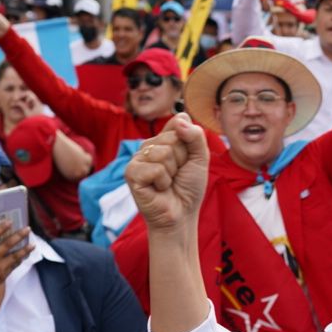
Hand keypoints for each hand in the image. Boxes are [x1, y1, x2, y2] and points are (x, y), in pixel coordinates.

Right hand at [0, 222, 30, 295]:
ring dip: (25, 249)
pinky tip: (25, 254)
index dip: (1, 228)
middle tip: (27, 229)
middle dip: (19, 235)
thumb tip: (0, 235)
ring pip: (15, 256)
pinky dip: (20, 259)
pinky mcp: (3, 276)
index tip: (10, 221)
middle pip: (8, 245)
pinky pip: (14, 265)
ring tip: (33, 244)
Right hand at [126, 113, 209, 234]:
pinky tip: (158, 189)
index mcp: (164, 138)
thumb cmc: (189, 188)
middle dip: (182, 160)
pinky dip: (163, 182)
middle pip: (172, 138)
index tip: (187, 160)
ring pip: (163, 153)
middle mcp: (149, 145)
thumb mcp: (200, 158)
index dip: (190, 143)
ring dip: (172, 172)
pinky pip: (155, 168)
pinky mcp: (131, 173)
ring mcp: (138, 158)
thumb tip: (180, 118)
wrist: (181, 214)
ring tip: (167, 183)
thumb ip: (196, 136)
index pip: (179, 122)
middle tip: (177, 175)